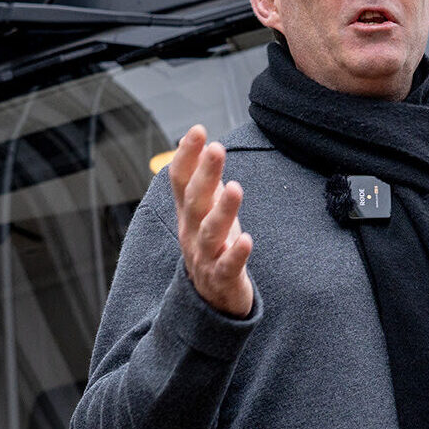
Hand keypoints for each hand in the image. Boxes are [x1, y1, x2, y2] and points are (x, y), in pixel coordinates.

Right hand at [169, 125, 253, 316]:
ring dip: (222, 210)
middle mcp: (191, 231)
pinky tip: (247, 240)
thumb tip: (199, 139)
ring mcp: (204, 256)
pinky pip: (228, 266)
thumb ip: (200, 178)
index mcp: (187, 212)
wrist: (210, 298)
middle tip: (216, 148)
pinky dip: (236, 254)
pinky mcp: (221, 278)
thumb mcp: (203, 210)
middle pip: (195, 201)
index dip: (187, 155)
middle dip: (204, 174)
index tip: (197, 130)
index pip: (180, 180)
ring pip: (210, 232)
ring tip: (235, 188)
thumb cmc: (212, 244)